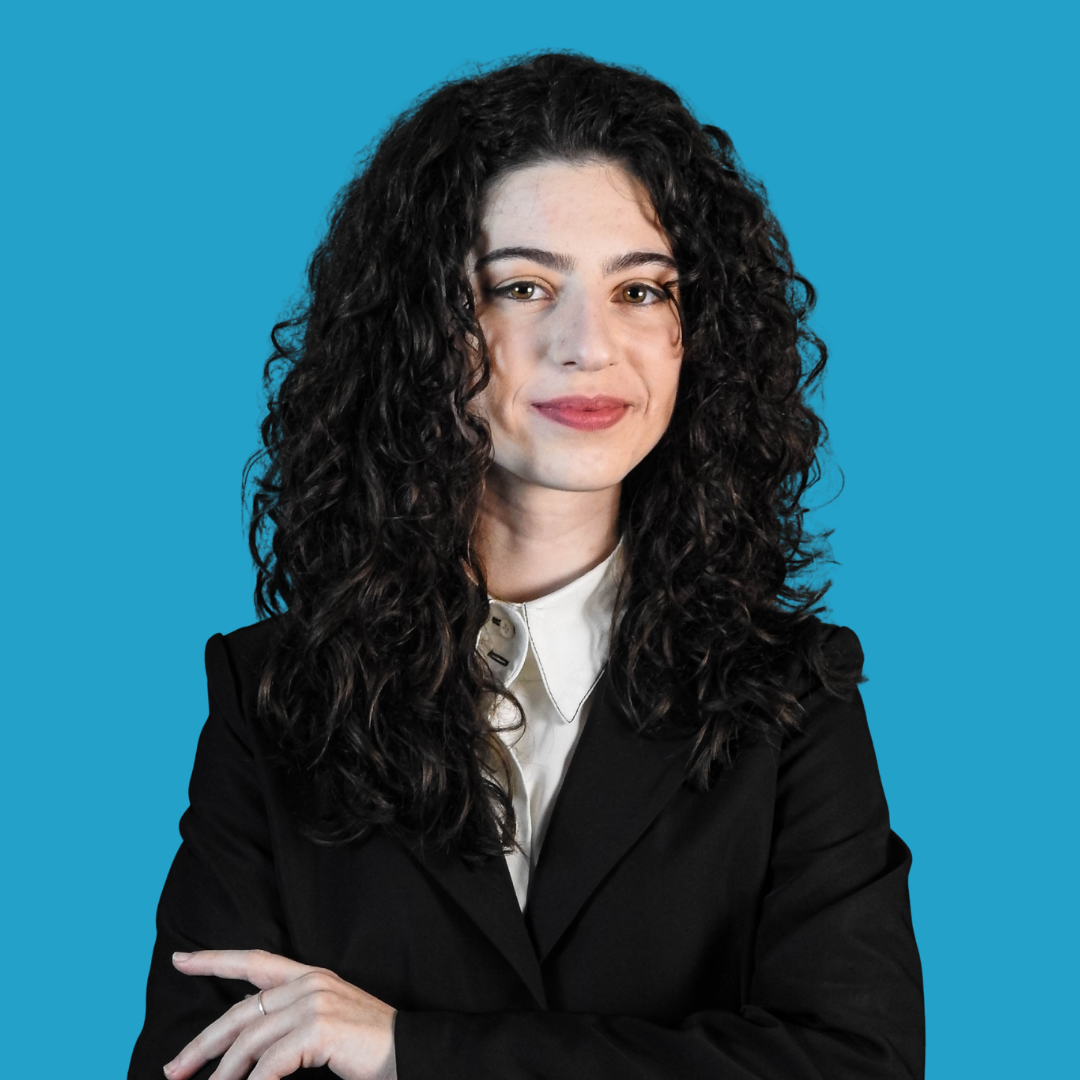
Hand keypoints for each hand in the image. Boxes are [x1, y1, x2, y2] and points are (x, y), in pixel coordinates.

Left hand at [163, 949, 396, 1079]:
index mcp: (310, 976)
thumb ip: (290, 1021)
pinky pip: (271, 1062)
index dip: (215, 960)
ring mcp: (315, 1003)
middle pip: (240, 1010)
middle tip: (174, 1068)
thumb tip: (247, 1044)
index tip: (180, 959)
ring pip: (250, 1039)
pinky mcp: (320, 1028)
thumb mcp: (325, 1022)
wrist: (409, 1051)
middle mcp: (309, 983)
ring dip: (223, 1073)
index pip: (254, 961)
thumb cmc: (367, 1045)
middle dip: (202, 1043)